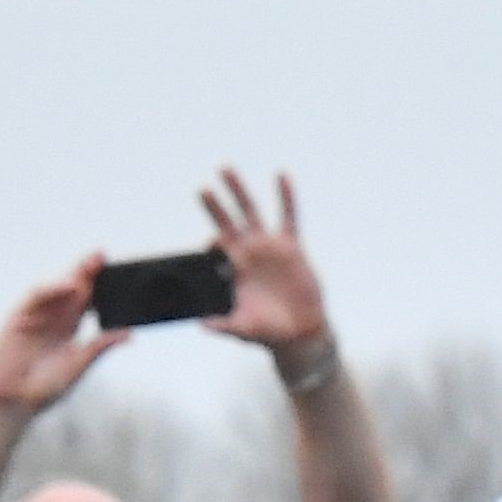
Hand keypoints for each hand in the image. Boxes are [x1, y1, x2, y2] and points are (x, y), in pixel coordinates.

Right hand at [0, 257, 122, 419]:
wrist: (13, 402)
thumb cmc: (44, 389)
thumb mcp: (78, 365)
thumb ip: (99, 347)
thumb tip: (129, 334)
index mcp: (68, 331)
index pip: (86, 303)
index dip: (99, 287)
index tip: (117, 273)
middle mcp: (52, 320)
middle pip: (71, 290)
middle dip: (85, 272)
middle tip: (102, 255)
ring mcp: (35, 317)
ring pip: (54, 289)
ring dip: (70, 275)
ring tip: (90, 264)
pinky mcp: (18, 317)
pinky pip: (35, 297)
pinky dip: (51, 289)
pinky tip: (68, 286)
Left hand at [197, 170, 326, 358]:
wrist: (299, 331)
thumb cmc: (267, 331)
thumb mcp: (243, 329)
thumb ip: (223, 325)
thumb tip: (202, 325)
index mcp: (232, 269)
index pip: (215, 247)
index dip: (211, 244)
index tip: (211, 244)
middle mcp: (247, 252)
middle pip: (227, 221)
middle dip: (215, 206)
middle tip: (202, 190)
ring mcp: (268, 246)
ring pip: (251, 211)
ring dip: (238, 190)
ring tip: (225, 169)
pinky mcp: (290, 246)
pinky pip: (288, 217)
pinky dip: (286, 197)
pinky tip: (281, 176)